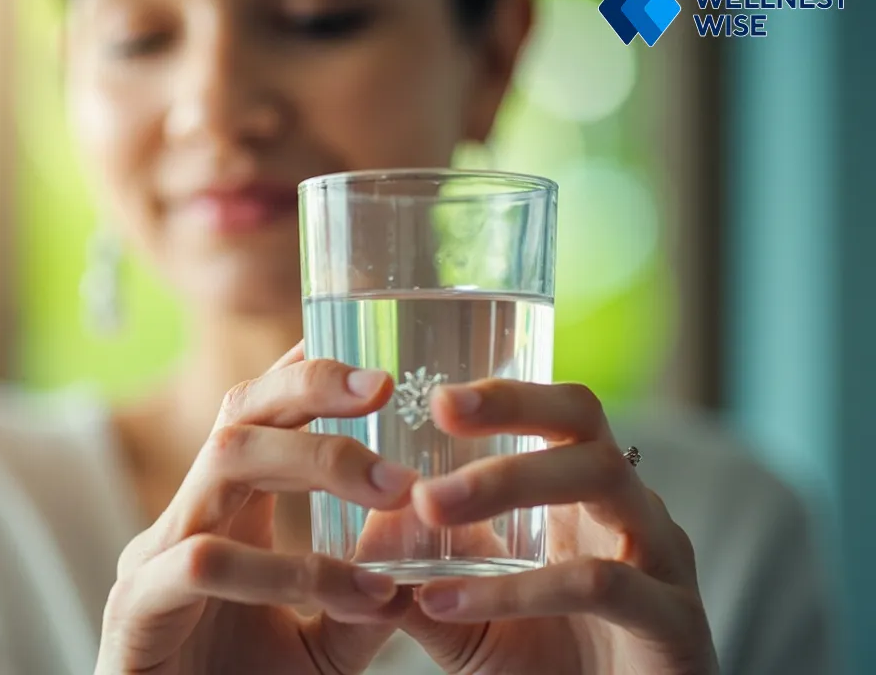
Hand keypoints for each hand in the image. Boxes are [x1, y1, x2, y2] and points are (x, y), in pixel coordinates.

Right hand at [96, 343, 417, 674]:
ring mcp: (152, 558)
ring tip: (393, 490)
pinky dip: (289, 570)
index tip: (374, 357)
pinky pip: (207, 563)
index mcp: (224, 517)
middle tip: (384, 389)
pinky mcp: (135, 609)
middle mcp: (185, 520)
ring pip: (222, 466)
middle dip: (310, 391)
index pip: (256, 418)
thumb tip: (433, 544)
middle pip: (237, 417)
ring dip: (313, 466)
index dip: (303, 376)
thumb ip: (370, 593)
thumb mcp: (327, 645)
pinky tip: (358, 595)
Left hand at [400, 380, 719, 673]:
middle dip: (511, 409)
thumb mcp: (471, 622)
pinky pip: (599, 582)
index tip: (438, 397)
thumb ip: (424, 578)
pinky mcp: (675, 622)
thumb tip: (367, 531)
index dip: (507, 395)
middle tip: (439, 412)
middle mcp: (634, 514)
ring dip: (509, 481)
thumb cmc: (553, 671)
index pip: (562, 415)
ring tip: (430, 504)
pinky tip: (447, 602)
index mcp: (590, 501)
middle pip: (586, 424)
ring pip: (601, 480)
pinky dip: (519, 590)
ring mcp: (663, 561)